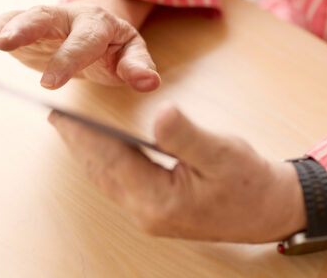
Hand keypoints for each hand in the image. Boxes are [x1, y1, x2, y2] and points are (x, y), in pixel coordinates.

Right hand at [0, 0, 159, 90]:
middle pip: (44, 17)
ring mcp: (43, 20)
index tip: (50, 83)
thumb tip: (149, 82)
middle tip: (2, 44)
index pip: (83, 42)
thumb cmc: (115, 49)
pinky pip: (2, 22)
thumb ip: (138, 67)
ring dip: (0, 26)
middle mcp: (67, 17)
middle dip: (23, 29)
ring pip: (21, 17)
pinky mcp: (23, 27)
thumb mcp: (131, 56)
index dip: (67, 59)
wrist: (97, 29)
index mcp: (98, 25)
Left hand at [48, 104, 305, 242]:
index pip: (111, 160)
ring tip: (70, 129)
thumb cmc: (251, 183)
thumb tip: (161, 113)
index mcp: (158, 200)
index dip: (84, 134)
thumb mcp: (223, 153)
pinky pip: (120, 183)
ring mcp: (150, 213)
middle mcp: (147, 211)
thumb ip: (187, 135)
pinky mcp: (156, 209)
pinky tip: (103, 148)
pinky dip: (106, 162)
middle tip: (54, 116)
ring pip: (108, 179)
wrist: (272, 211)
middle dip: (78, 143)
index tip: (61, 113)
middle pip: (102, 171)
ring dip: (89, 153)